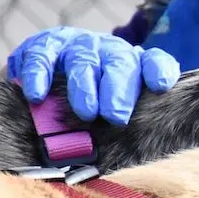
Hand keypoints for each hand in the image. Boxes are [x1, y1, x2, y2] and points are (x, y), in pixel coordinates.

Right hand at [6, 27, 179, 124]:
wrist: (49, 67)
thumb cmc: (91, 94)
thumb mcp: (111, 105)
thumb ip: (124, 119)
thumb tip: (139, 151)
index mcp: (132, 64)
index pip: (153, 62)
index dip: (159, 71)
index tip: (161, 86)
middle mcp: (108, 51)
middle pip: (120, 63)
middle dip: (119, 89)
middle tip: (117, 116)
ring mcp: (77, 46)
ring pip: (83, 61)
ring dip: (85, 86)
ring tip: (86, 112)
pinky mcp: (45, 46)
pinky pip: (41, 57)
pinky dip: (39, 75)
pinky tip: (37, 96)